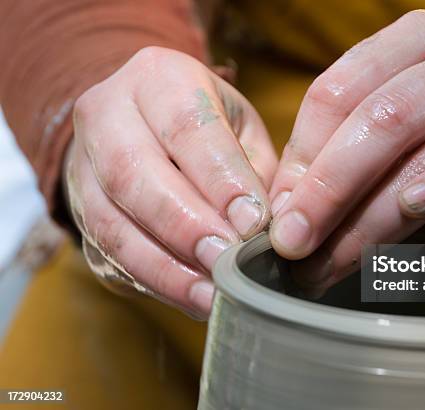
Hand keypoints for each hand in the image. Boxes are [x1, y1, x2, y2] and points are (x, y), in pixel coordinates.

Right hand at [64, 47, 276, 317]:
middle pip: (133, 173)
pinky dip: (153, 280)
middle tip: (229, 262)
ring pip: (111, 221)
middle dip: (185, 225)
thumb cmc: (209, 126)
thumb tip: (270, 230)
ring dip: (165, 266)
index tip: (254, 223)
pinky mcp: (79, 210)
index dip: (220, 179)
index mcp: (158, 77)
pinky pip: (108, 252)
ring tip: (212, 295)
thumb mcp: (241, 127)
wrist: (144, 121)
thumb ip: (256, 171)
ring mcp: (83, 164)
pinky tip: (191, 298)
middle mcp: (107, 114)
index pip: (186, 126)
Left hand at [269, 11, 424, 288]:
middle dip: (325, 189)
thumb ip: (340, 164)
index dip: (301, 156)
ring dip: (366, 217)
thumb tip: (284, 213)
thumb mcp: (390, 148)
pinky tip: (412, 210)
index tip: (280, 213)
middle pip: (375, 118)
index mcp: (411, 42)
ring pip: (419, 150)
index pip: (336, 91)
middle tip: (293, 244)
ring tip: (331, 263)